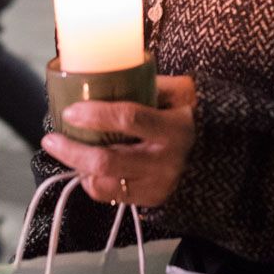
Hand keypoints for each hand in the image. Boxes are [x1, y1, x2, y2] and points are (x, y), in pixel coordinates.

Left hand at [41, 75, 196, 207]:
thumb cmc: (195, 113)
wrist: (222, 153)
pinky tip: (86, 168)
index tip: (70, 110)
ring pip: (104, 184)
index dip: (96, 115)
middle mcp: (165, 161)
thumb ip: (149, 83)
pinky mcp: (151, 200)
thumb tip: (105, 74)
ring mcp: (157, 185)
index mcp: (174, 128)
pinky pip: (110, 196)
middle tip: (50, 139)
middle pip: (107, 161)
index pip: (129, 119)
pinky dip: (92, 182)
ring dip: (78, 167)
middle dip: (72, 151)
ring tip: (66, 151)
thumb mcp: (181, 91)